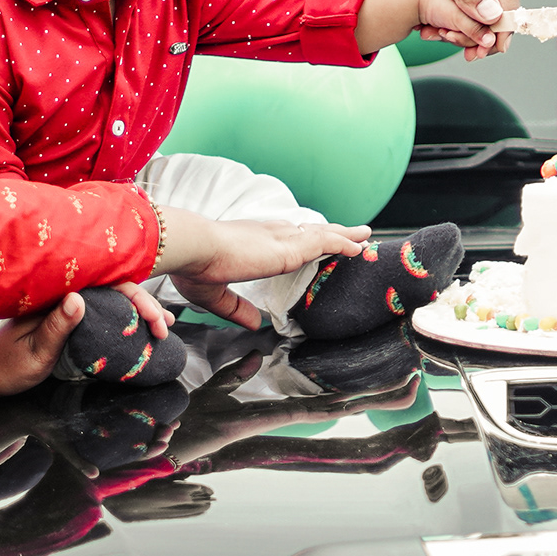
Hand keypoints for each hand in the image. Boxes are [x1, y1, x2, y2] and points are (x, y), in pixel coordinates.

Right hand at [156, 206, 370, 311]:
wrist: (193, 249)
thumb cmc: (194, 267)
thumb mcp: (215, 295)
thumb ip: (237, 308)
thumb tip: (255, 324)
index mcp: (251, 241)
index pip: (284, 238)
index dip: (301, 239)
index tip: (313, 240)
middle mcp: (269, 234)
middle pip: (308, 231)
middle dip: (330, 233)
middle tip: (350, 234)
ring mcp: (280, 240)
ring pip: (321, 234)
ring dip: (344, 235)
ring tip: (364, 236)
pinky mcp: (288, 248)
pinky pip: (325, 243)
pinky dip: (342, 244)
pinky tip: (357, 248)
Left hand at [374, 0, 518, 48]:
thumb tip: (493, 15)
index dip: (506, 21)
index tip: (496, 46)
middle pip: (499, 4)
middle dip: (485, 31)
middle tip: (469, 53)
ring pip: (481, 12)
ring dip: (466, 31)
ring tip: (442, 38)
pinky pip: (464, 11)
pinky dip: (453, 24)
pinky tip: (435, 32)